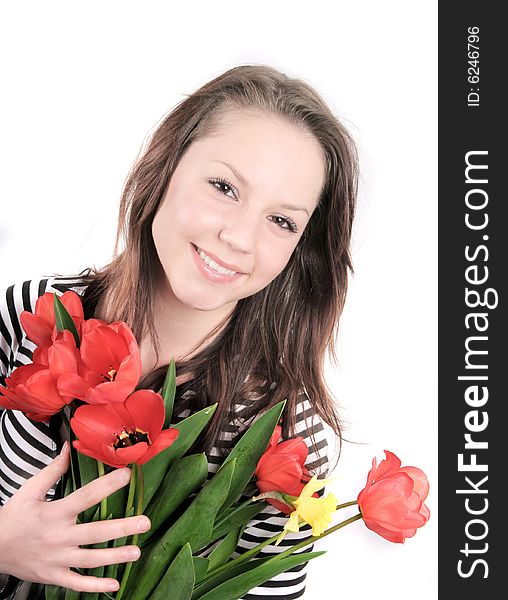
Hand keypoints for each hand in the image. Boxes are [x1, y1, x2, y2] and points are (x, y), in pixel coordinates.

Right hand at [0, 442, 150, 592]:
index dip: (107, 485)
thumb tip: (68, 448)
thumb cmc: (13, 517)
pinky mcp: (54, 575)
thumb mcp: (29, 490)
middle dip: (122, 528)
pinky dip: (95, 587)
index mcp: (55, 512)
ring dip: (116, 557)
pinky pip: (77, 583)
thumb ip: (53, 470)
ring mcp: (57, 558)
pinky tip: (114, 586)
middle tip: (145, 522)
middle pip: (95, 532)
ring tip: (137, 551)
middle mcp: (59, 536)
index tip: (127, 475)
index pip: (86, 496)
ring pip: (91, 559)